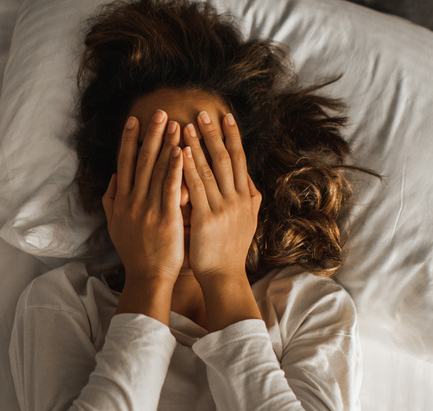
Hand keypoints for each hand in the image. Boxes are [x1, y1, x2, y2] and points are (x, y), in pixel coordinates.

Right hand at [103, 110, 184, 285]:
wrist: (147, 277)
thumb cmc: (135, 253)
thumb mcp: (115, 225)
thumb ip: (112, 201)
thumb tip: (113, 178)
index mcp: (122, 201)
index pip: (124, 163)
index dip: (128, 140)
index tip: (134, 120)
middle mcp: (132, 201)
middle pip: (140, 161)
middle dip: (150, 134)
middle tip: (159, 112)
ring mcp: (148, 209)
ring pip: (156, 170)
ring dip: (166, 144)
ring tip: (175, 124)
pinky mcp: (166, 218)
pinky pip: (171, 188)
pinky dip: (175, 168)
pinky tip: (182, 151)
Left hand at [181, 111, 261, 284]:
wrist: (224, 277)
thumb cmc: (231, 250)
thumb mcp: (248, 222)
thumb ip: (250, 200)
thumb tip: (251, 182)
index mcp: (245, 197)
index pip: (240, 160)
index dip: (233, 137)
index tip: (226, 117)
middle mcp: (237, 199)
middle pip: (226, 158)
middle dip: (214, 134)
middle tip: (204, 112)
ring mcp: (223, 208)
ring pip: (210, 169)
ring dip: (198, 145)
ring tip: (186, 125)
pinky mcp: (207, 219)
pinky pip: (197, 188)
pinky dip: (189, 169)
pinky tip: (181, 153)